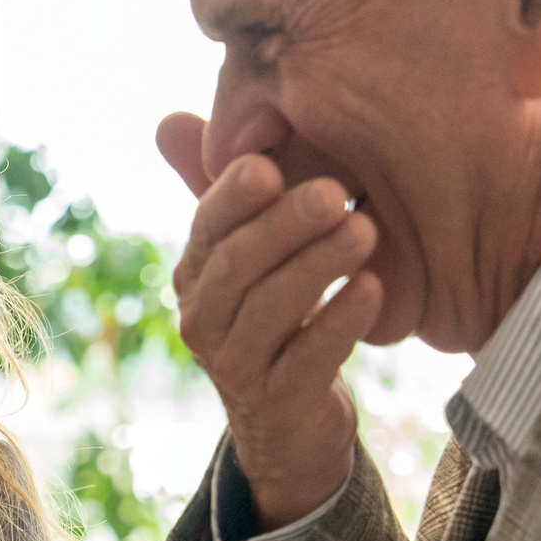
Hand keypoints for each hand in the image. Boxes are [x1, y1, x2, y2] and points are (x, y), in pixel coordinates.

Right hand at [158, 112, 380, 529]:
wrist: (291, 421)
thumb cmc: (275, 316)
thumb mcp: (247, 251)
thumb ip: (219, 190)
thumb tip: (167, 119)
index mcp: (195, 272)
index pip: (206, 226)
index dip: (231, 196)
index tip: (268, 164)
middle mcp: (203, 318)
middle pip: (236, 265)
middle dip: (284, 225)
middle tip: (335, 191)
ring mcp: (236, 364)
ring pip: (269, 310)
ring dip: (317, 267)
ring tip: (365, 231)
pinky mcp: (277, 401)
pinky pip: (307, 358)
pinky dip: (339, 321)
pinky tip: (373, 289)